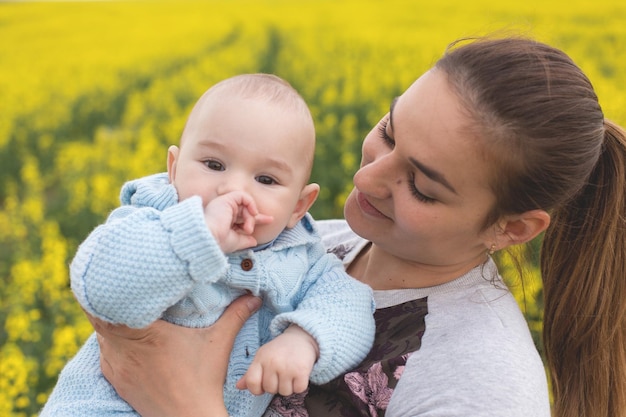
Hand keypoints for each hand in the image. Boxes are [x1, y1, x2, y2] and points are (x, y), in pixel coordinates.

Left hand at [88, 295, 262, 416]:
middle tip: (120, 285)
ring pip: (100, 335)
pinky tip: (124, 333)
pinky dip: (110, 340)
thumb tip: (253, 296)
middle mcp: (125, 351)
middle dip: (109, 301)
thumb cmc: (204, 381)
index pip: (113, 308)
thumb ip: (235, 315)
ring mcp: (117, 367)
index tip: (120, 278)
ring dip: (108, 320)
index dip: (111, 291)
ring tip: (120, 304)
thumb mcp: (219, 343)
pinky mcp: (116, 379)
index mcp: (147, 335)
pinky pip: (103, 352)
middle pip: (99, 318)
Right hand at [203, 191, 272, 252]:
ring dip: (250, 217)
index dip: (255, 219)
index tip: (269, 220)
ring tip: (247, 228)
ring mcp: (223, 205)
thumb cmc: (218, 242)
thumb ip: (245, 240)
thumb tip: (254, 241)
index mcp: (223, 222)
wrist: (208, 239)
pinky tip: (252, 212)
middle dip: (257, 217)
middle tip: (269, 220)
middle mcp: (223, 212)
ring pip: (244, 205)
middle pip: (245, 210)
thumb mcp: (235, 243)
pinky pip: (243, 196)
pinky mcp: (225, 199)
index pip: (242, 218)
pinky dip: (250, 203)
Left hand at [236, 324, 318, 395]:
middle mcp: (272, 362)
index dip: (257, 389)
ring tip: (290, 373)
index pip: (252, 383)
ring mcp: (287, 366)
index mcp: (260, 358)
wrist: (301, 337)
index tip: (264, 384)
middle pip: (270, 389)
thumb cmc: (279, 350)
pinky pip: (298, 389)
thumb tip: (238, 386)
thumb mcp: (262, 357)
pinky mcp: (301, 370)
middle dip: (276, 386)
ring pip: (285, 392)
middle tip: (281, 374)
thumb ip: (250, 373)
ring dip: (289, 386)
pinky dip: (300, 385)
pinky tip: (299, 374)